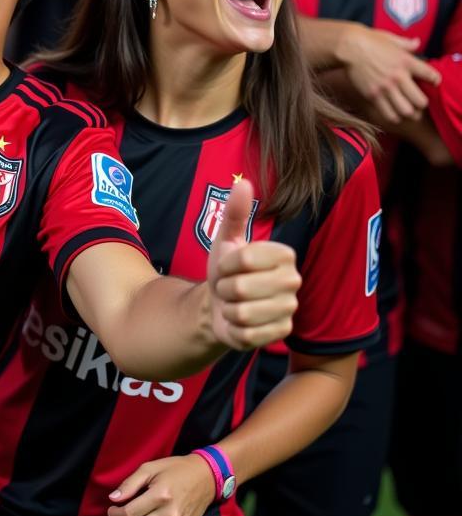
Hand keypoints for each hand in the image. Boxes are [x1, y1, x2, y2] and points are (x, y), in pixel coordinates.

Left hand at [107, 454, 215, 515]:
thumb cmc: (175, 469)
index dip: (115, 513)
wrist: (205, 478)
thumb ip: (129, 484)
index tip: (112, 508)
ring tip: (141, 511)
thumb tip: (113, 498)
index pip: (130, 514)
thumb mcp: (149, 468)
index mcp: (161, 495)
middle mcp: (171, 514)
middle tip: (122, 511)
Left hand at [207, 179, 299, 350]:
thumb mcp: (226, 239)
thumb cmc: (226, 269)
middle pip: (240, 287)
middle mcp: (293, 280)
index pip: (244, 258)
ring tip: (234, 303)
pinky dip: (234, 328)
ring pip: (242, 313)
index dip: (224, 264)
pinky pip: (246, 333)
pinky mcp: (282, 333)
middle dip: (224, 288)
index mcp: (284, 254)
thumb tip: (243, 182)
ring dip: (228, 309)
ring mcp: (290, 309)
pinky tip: (240, 322)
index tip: (227, 265)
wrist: (221, 305)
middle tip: (229, 286)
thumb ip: (235, 212)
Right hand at [337, 25, 440, 124]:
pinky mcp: (372, 95)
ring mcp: (385, 88)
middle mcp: (399, 77)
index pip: (432, 76)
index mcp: (407, 61)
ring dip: (409, 113)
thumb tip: (417, 43)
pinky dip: (394, 116)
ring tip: (407, 110)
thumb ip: (406, 44)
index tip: (431, 82)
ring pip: (407, 111)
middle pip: (421, 101)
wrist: (348, 46)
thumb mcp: (391, 39)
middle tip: (418, 102)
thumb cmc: (369, 40)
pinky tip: (393, 112)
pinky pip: (389, 114)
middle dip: (422, 104)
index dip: (435, 81)